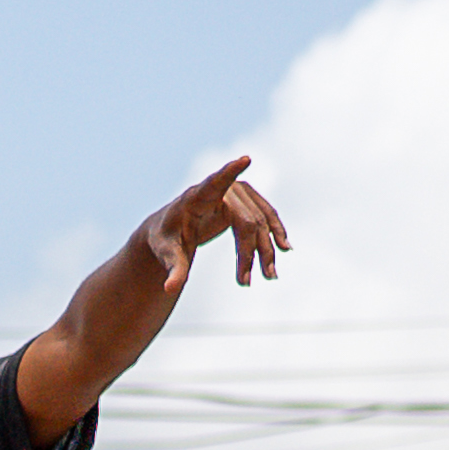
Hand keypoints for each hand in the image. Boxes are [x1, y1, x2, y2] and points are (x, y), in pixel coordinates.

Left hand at [148, 154, 287, 289]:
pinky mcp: (246, 201)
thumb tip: (170, 290)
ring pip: (260, 221)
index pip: (214, 183)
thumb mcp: (165, 253)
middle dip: (248, 253)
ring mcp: (237, 193)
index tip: (244, 159)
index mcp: (195, 197)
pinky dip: (275, 233)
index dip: (229, 172)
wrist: (171, 229)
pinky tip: (284, 249)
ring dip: (266, 249)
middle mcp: (220, 190)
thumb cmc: (165, 238)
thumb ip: (172, 269)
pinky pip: (266, 216)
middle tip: (245, 282)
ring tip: (269, 276)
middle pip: (246, 221)